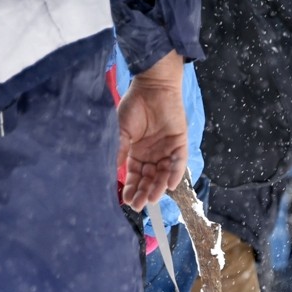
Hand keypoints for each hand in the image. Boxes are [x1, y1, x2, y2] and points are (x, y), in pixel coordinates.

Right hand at [117, 51, 186, 208]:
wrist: (152, 86)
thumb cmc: (134, 105)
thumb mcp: (122, 130)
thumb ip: (119, 149)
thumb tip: (112, 170)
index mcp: (137, 153)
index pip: (134, 176)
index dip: (131, 188)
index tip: (126, 200)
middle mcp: (152, 155)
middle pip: (149, 179)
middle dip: (143, 192)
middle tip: (139, 205)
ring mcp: (166, 151)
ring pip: (163, 174)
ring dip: (158, 187)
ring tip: (152, 198)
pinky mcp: (179, 144)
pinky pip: (178, 163)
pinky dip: (174, 174)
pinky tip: (169, 185)